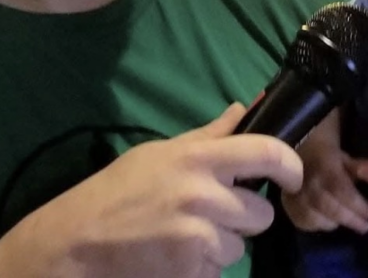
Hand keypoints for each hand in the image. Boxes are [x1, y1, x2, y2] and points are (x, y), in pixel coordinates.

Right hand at [0, 103, 301, 277]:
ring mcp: (198, 237)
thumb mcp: (161, 153)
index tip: (291, 176)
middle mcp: (204, 196)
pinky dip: (202, 269)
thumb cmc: (117, 190)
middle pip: (261, 213)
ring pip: (240, 247)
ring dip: (221, 245)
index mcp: (198, 159)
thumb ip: (209, 135)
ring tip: (184, 236)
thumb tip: (245, 106)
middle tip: (213, 213)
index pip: (266, 152)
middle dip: (244, 217)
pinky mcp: (191, 272)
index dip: (290, 165)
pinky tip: (174, 256)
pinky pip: (218, 272)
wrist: (76, 242)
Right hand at [280, 118, 367, 233]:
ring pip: (315, 217)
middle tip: (364, 226)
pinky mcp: (288, 205)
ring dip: (334, 223)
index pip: (340, 188)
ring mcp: (294, 193)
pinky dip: (318, 225)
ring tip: (347, 222)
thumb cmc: (329, 158)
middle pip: (328, 206)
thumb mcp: (348, 158)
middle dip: (349, 218)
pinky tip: (329, 223)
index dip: (356, 203)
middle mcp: (307, 180)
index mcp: (324, 165)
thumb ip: (367, 166)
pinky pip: (304, 222)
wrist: (298, 153)